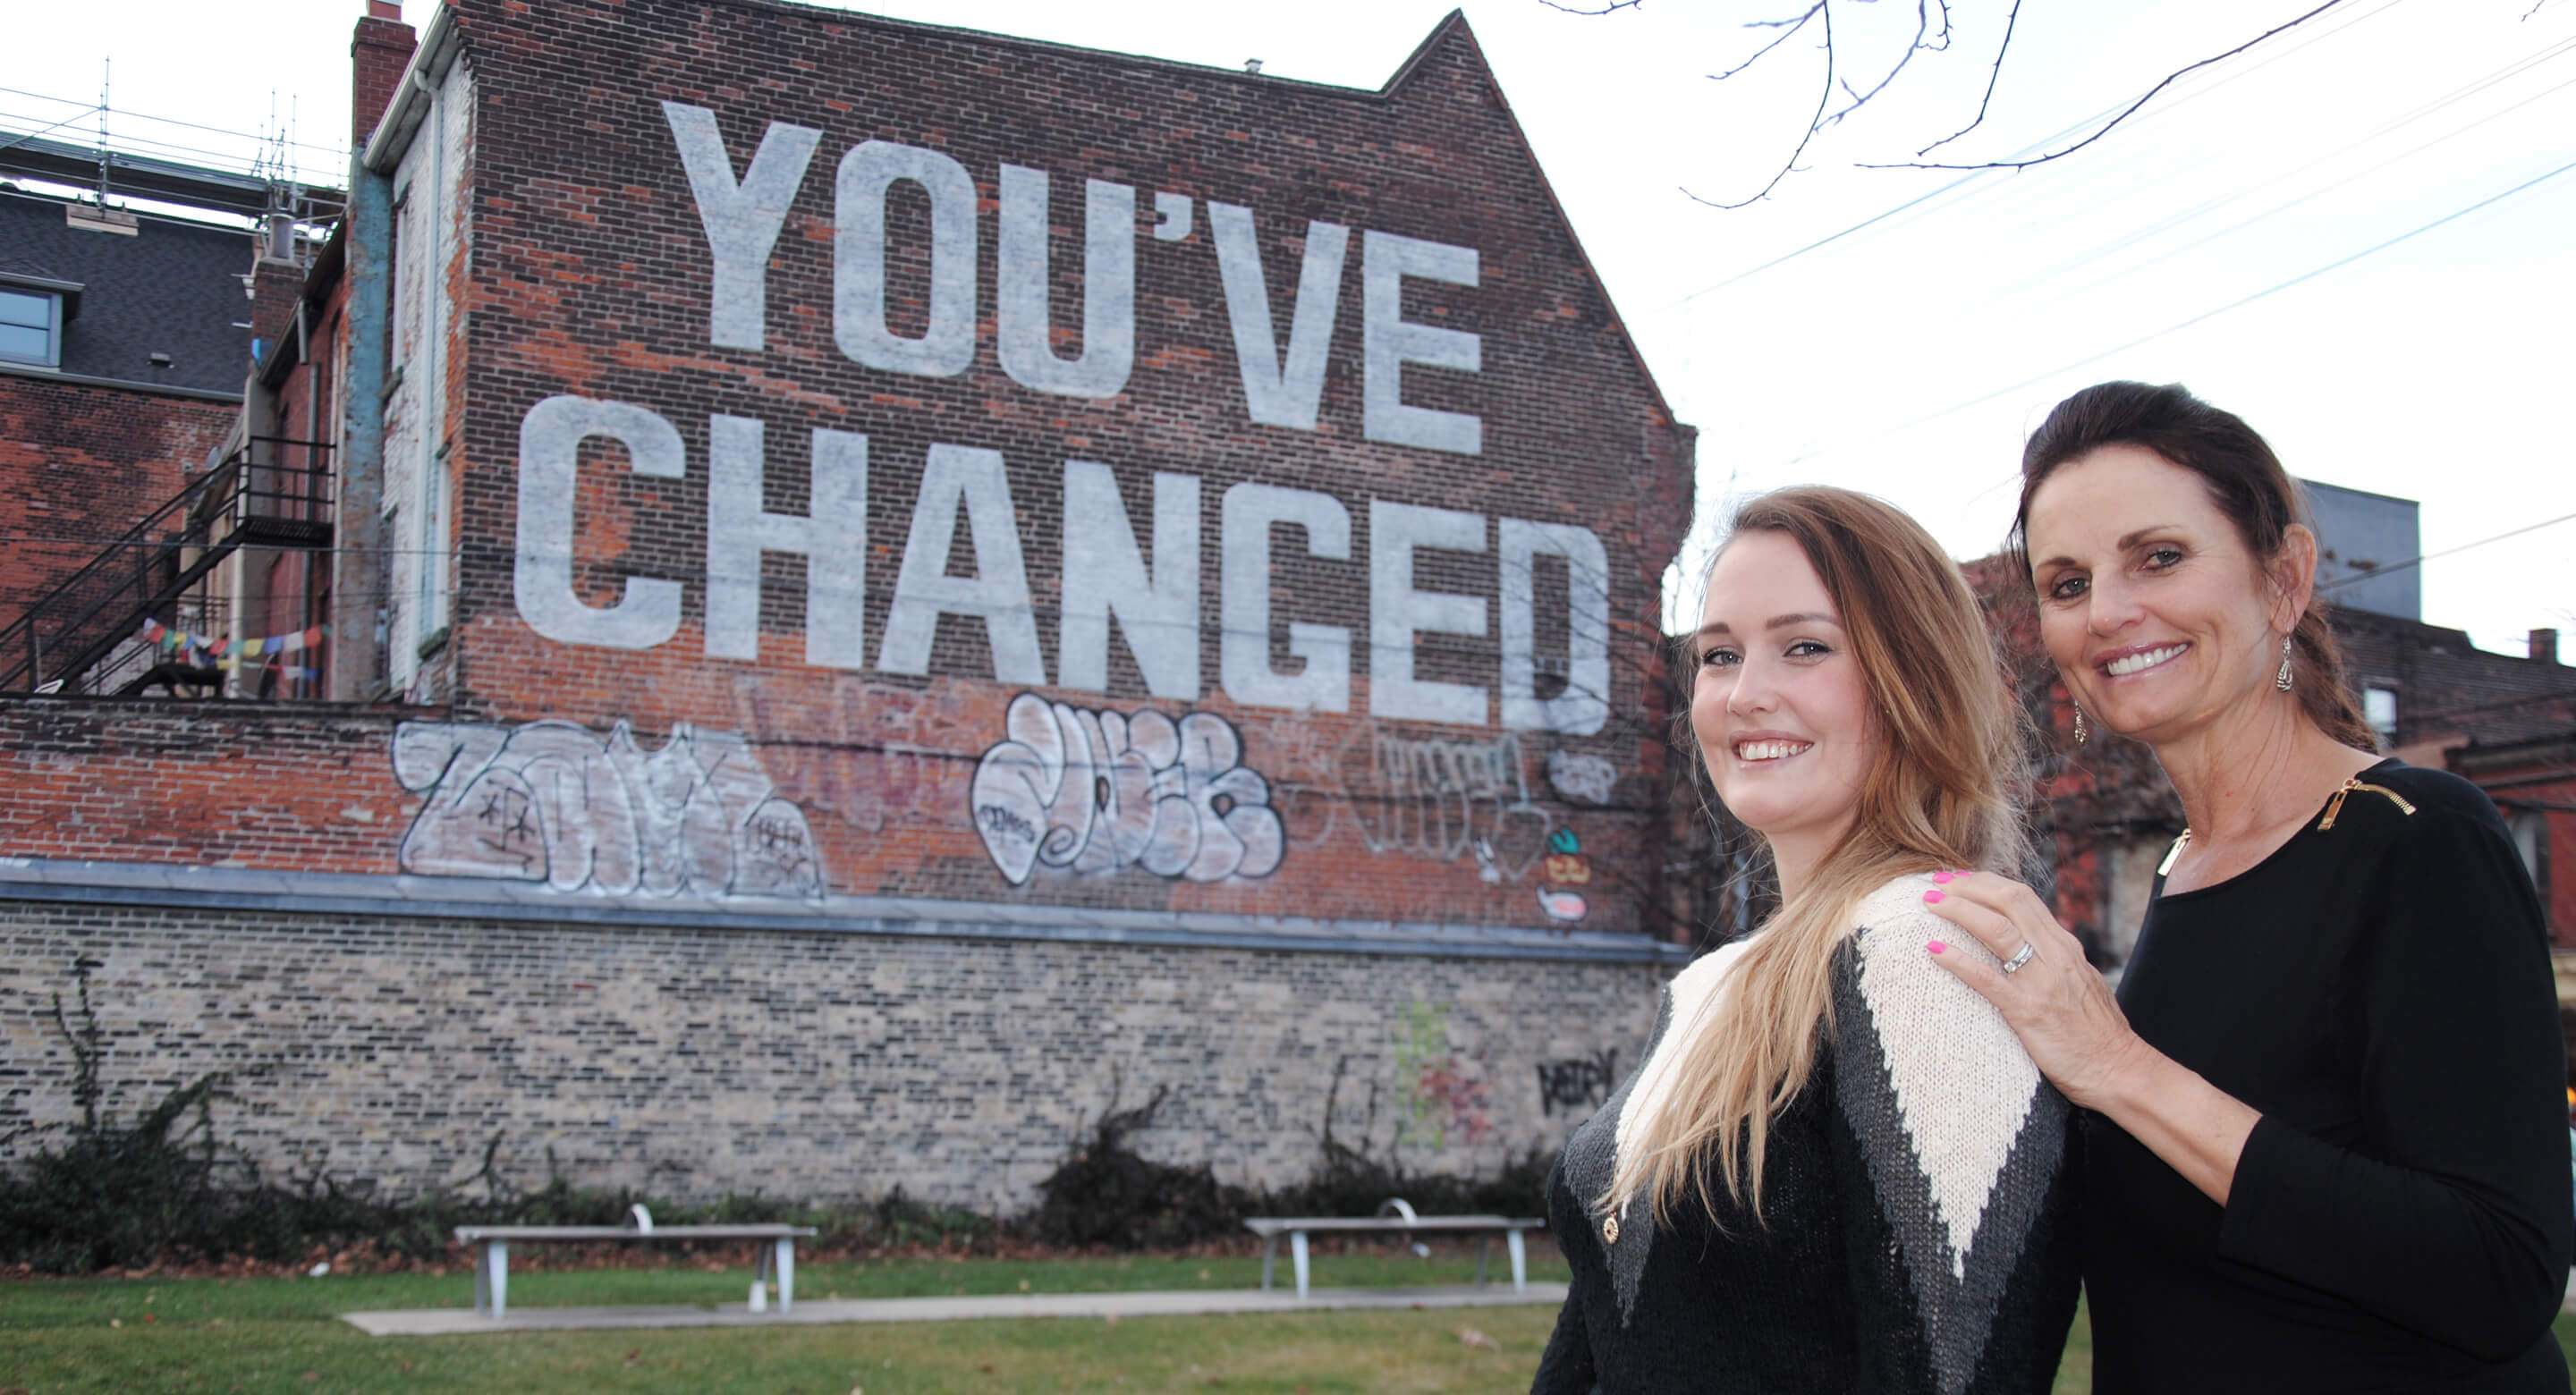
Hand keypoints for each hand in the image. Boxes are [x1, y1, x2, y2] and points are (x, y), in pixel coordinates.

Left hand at [1921, 870, 2148, 1111]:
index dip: (1985, 883)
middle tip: (1935, 882)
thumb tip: (2023, 944)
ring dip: (1959, 911)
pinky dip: (1958, 960)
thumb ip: (2053, 960)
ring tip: (1929, 904)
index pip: (2021, 898)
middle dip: (1968, 886)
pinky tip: (1934, 950)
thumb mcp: (2079, 982)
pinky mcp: (2029, 1011)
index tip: (1957, 879)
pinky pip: (1987, 979)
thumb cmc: (2096, 1032)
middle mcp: (2055, 955)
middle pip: (2008, 901)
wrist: (2119, 1070)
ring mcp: (2042, 981)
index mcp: (2064, 946)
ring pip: (1997, 930)